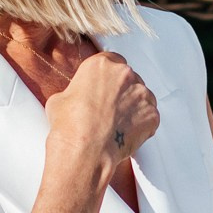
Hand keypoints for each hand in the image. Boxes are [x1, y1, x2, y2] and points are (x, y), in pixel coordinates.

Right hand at [44, 52, 158, 184]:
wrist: (84, 149)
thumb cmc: (69, 125)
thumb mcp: (60, 98)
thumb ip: (77, 92)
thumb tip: (77, 99)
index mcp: (101, 64)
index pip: (112, 63)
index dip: (109, 78)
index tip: (106, 88)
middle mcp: (125, 74)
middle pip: (129, 79)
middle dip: (122, 93)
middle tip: (110, 110)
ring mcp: (142, 94)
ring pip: (142, 98)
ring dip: (133, 108)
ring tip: (118, 125)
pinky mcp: (152, 114)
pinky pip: (149, 117)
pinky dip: (141, 125)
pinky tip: (126, 135)